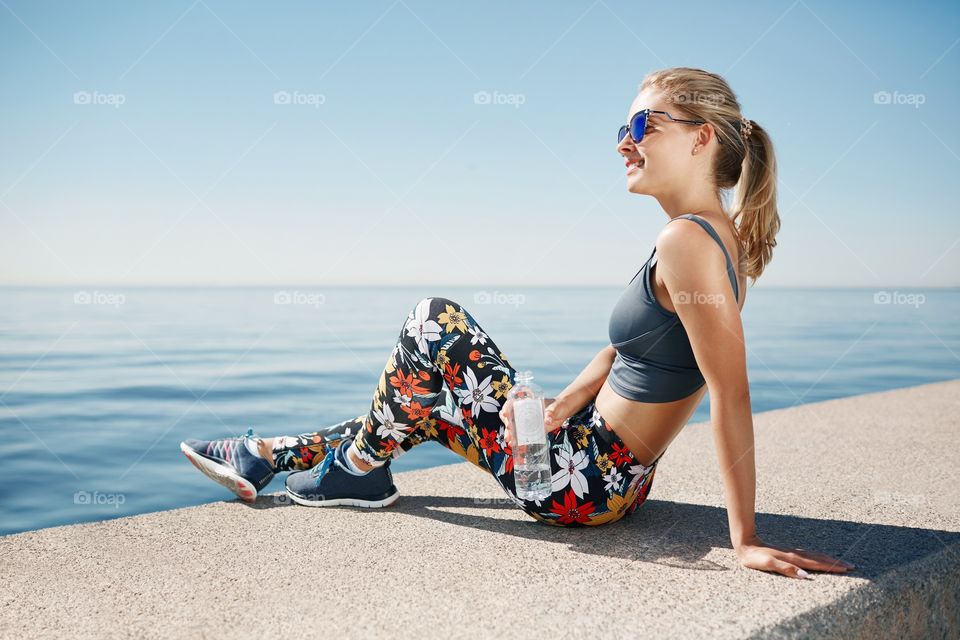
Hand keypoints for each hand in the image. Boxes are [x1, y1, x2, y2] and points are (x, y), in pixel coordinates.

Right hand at [500, 397, 567, 448]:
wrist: (564, 411)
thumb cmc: (558, 405)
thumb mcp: (554, 407)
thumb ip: (550, 412)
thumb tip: (547, 420)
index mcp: (527, 404)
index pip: (512, 404)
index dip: (507, 408)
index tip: (506, 414)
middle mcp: (525, 413)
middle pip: (510, 417)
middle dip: (507, 424)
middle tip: (509, 429)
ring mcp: (528, 423)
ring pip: (515, 428)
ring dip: (511, 435)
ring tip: (510, 441)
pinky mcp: (533, 431)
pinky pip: (524, 437)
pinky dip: (520, 442)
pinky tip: (518, 447)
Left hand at [735, 534, 855, 578]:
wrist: (745, 543)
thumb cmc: (754, 557)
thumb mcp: (767, 564)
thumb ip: (786, 569)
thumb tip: (806, 576)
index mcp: (793, 558)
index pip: (817, 564)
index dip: (832, 566)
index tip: (847, 568)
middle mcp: (795, 554)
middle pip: (819, 559)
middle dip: (836, 562)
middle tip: (852, 566)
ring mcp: (792, 552)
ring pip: (814, 556)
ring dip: (828, 559)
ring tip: (841, 562)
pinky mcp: (787, 552)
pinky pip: (808, 555)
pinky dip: (818, 557)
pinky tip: (819, 558)